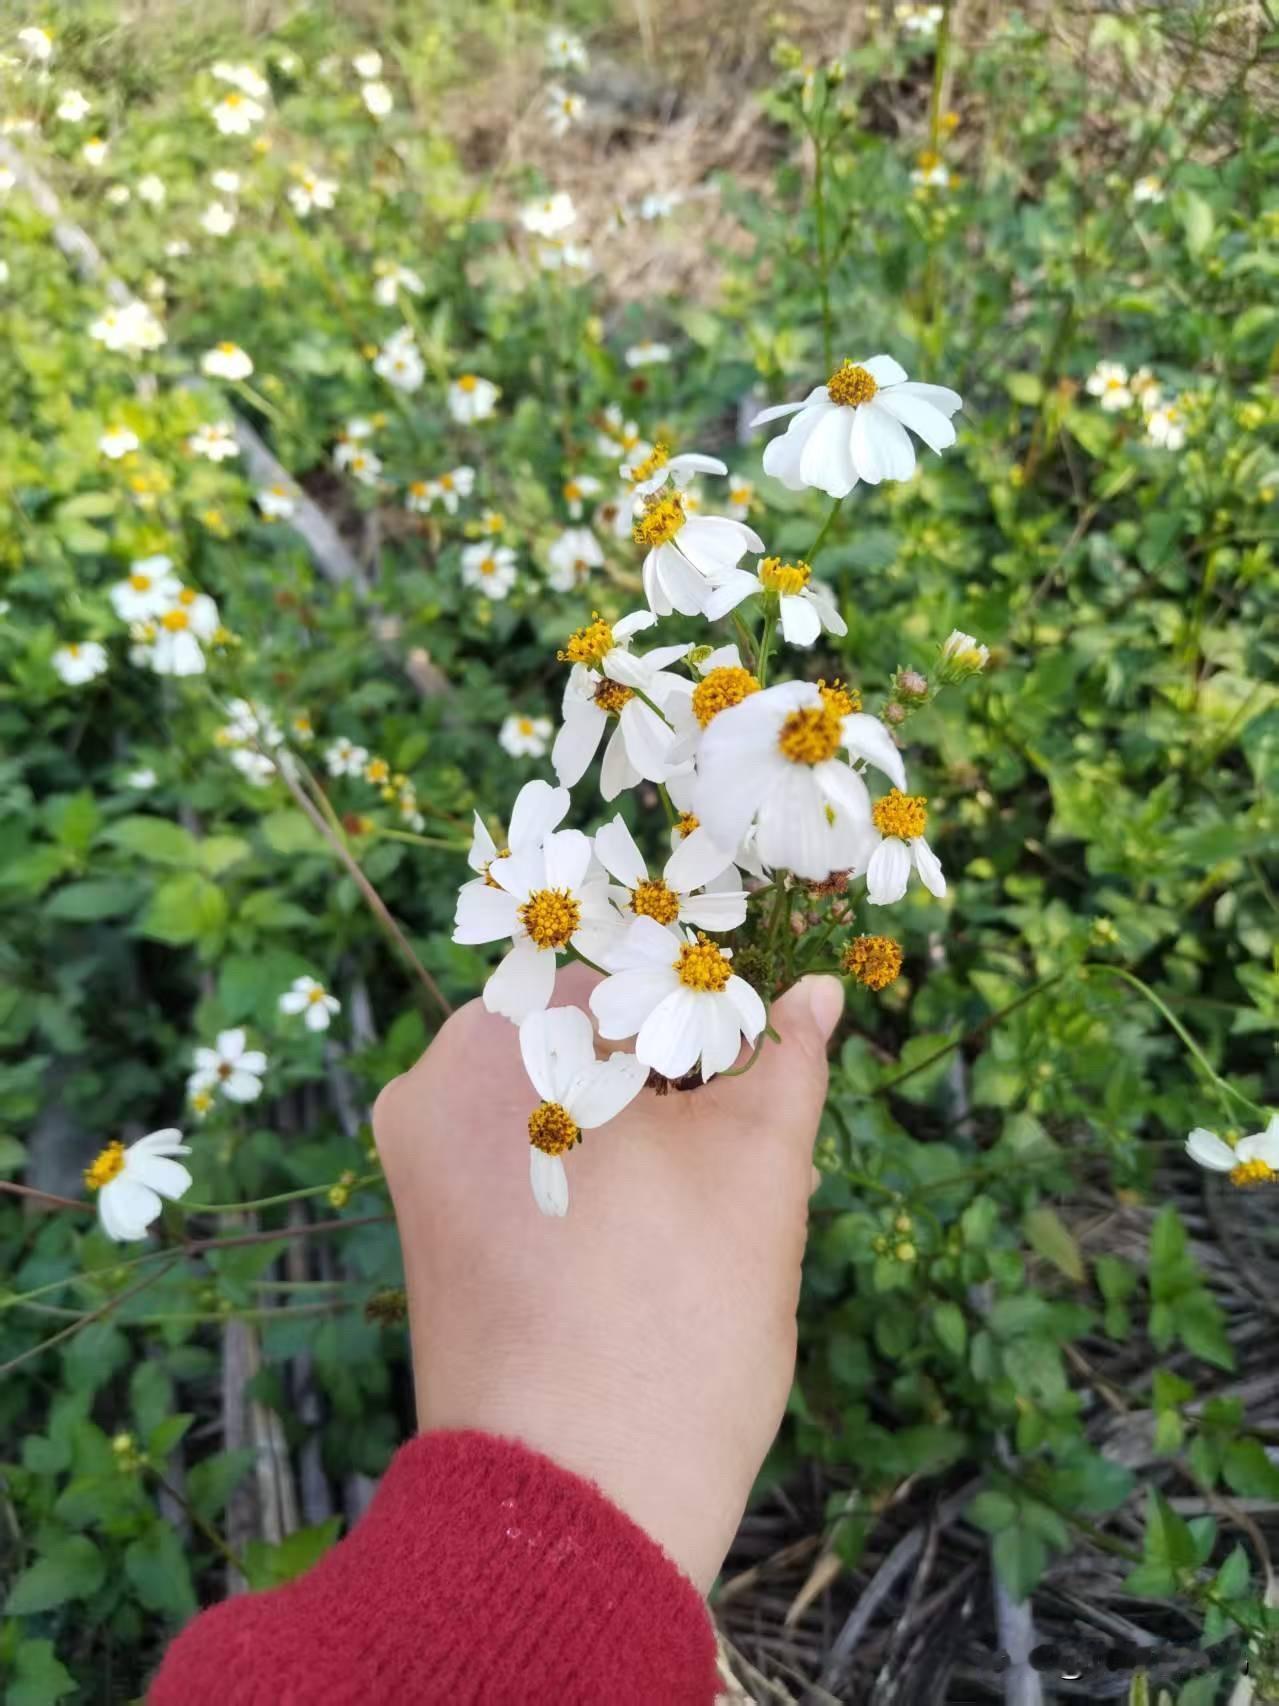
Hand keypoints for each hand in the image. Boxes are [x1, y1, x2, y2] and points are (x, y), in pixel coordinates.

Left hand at [373, 963, 843, 1591]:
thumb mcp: (757, 1167)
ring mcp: (421, 1159)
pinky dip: (592, 1169)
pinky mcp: (429, 1226)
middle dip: (678, 1073)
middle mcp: (434, 1082)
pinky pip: (522, 1157)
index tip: (765, 1036)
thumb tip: (818, 990)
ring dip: (643, 1124)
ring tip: (725, 1181)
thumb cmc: (676, 1322)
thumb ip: (785, 1058)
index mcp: (502, 1037)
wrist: (576, 1509)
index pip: (627, 973)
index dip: (713, 1000)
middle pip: (587, 1036)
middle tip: (756, 1116)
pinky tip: (668, 1221)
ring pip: (559, 1098)